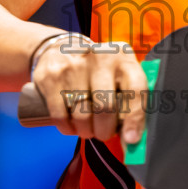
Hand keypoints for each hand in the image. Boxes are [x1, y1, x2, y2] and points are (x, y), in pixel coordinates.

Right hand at [31, 35, 146, 145]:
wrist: (59, 48)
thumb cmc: (97, 70)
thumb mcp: (118, 74)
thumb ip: (129, 101)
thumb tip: (132, 140)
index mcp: (123, 56)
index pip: (136, 89)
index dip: (135, 118)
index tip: (131, 139)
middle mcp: (100, 57)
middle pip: (105, 107)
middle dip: (105, 130)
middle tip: (103, 133)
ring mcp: (73, 65)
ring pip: (82, 115)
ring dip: (86, 131)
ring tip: (87, 129)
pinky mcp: (51, 77)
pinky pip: (60, 115)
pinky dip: (68, 128)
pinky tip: (72, 126)